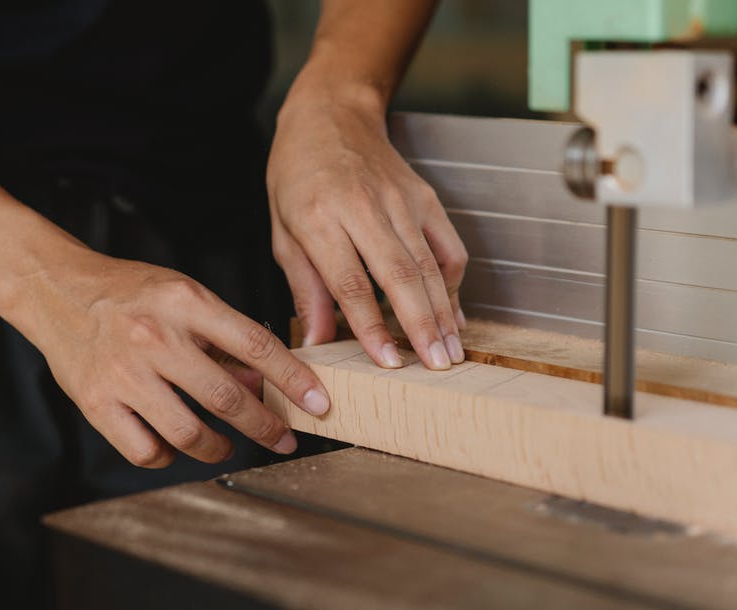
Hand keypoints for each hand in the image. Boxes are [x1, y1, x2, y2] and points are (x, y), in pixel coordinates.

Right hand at [15, 251, 330, 467]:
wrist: (56, 290)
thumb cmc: (131, 294)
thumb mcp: (184, 296)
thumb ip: (224, 338)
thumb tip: (266, 385)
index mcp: (185, 302)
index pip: (255, 344)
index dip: (293, 379)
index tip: (318, 404)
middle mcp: (155, 338)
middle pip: (226, 397)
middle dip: (266, 426)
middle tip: (284, 440)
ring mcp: (123, 373)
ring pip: (188, 432)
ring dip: (220, 448)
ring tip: (228, 447)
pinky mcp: (95, 401)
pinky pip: (145, 450)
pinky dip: (169, 457)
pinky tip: (176, 446)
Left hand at [267, 90, 468, 370]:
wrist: (331, 115)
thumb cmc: (298, 176)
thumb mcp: (283, 232)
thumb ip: (305, 288)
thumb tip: (316, 343)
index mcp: (319, 217)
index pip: (350, 282)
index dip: (370, 326)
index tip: (387, 362)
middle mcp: (364, 207)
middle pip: (400, 275)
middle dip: (421, 326)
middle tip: (437, 366)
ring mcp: (400, 201)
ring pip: (428, 264)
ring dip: (443, 313)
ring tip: (451, 352)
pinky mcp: (425, 198)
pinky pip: (448, 246)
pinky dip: (453, 283)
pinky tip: (452, 314)